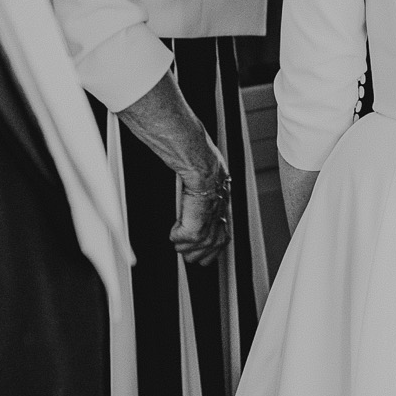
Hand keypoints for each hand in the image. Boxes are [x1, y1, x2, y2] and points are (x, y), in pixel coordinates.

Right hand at [115, 70, 233, 266]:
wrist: (183, 136)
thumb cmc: (179, 139)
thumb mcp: (185, 157)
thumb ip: (182, 170)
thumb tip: (171, 163)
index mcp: (218, 183)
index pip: (224, 220)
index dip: (216, 239)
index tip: (206, 252)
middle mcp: (220, 193)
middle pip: (219, 234)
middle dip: (205, 250)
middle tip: (191, 259)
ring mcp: (213, 200)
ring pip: (207, 237)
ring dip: (190, 247)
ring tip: (178, 247)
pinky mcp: (201, 204)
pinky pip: (194, 233)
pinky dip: (182, 238)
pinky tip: (173, 235)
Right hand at [170, 157, 232, 265]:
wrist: (207, 180)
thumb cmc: (210, 190)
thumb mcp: (213, 215)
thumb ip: (209, 231)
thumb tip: (197, 238)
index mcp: (223, 238)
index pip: (206, 259)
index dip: (195, 248)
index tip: (193, 237)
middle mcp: (216, 241)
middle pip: (191, 259)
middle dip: (185, 244)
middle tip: (188, 225)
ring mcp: (205, 240)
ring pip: (180, 250)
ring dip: (179, 234)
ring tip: (187, 217)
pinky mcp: (192, 235)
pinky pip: (173, 239)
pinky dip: (174, 227)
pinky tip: (183, 215)